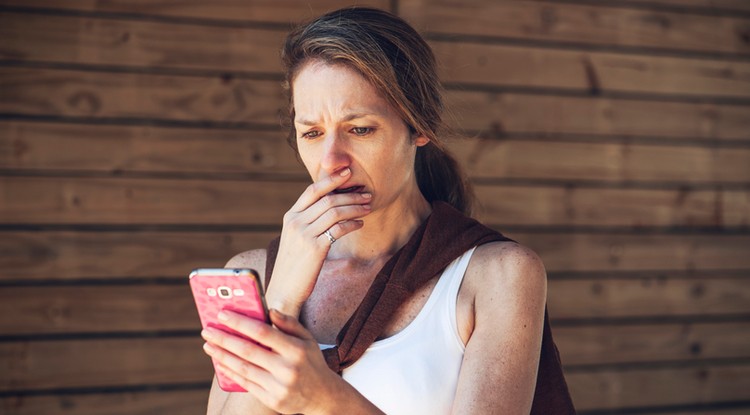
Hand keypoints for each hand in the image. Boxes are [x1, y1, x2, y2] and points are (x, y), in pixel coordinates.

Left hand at [202, 309, 340, 414]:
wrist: (323, 397)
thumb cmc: (311, 362)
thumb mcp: (308, 339)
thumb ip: (289, 324)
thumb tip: (270, 310)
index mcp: (296, 349)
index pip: (263, 333)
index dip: (240, 323)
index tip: (222, 314)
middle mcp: (287, 368)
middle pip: (248, 351)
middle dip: (224, 339)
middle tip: (207, 330)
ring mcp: (279, 386)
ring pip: (243, 368)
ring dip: (222, 356)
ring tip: (208, 345)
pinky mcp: (272, 400)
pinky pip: (246, 383)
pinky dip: (230, 372)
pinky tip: (220, 363)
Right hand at [267, 167, 370, 315]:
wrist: (284, 290)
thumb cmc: (294, 266)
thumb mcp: (295, 239)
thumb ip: (308, 222)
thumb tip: (330, 208)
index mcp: (290, 217)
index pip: (312, 190)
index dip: (331, 179)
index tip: (347, 172)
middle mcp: (296, 222)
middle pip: (327, 199)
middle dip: (350, 194)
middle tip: (366, 194)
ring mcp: (304, 234)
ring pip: (335, 211)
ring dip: (355, 207)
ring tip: (367, 207)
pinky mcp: (315, 248)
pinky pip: (339, 229)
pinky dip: (352, 224)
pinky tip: (360, 224)